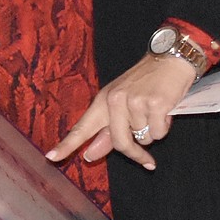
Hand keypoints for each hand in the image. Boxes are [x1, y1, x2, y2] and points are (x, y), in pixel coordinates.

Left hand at [46, 53, 195, 170]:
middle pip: (120, 142)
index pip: (82, 127)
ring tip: (155, 109)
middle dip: (135, 153)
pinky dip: (165, 126)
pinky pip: (159, 132)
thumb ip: (107, 132)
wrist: (169, 60)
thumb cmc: (144, 84)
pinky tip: (165, 108)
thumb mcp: (122, 104)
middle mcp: (114, 100)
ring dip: (153, 130)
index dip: (67, 145)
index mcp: (103, 100)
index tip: (50, 157)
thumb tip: (90, 154)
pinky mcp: (154, 103)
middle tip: (147, 158)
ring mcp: (134, 101)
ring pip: (144, 139)